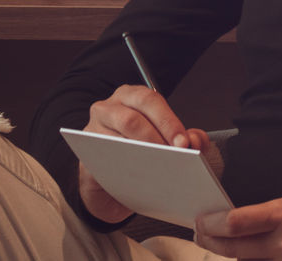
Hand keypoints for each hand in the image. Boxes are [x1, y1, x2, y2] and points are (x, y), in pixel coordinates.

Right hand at [78, 84, 211, 222]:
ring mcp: (93, 130)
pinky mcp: (85, 154)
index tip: (184, 143)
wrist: (110, 184)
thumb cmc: (138, 155)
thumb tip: (196, 141)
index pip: (150, 100)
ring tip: (161, 169)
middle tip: (176, 156)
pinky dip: (124, 170)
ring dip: (141, 155)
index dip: (169, 121)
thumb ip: (183, 138)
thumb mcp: (165, 142)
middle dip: (156, 137)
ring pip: (116, 139)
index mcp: (131, 97)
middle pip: (132, 118)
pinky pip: (103, 160)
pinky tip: (140, 180)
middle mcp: (108, 108)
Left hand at [194, 196, 281, 260]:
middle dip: (212, 242)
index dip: (212, 224)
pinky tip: (251, 256)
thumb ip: (276, 215)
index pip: (236, 222)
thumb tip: (245, 222)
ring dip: (234, 254)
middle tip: (201, 235)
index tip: (202, 221)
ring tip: (223, 245)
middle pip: (236, 248)